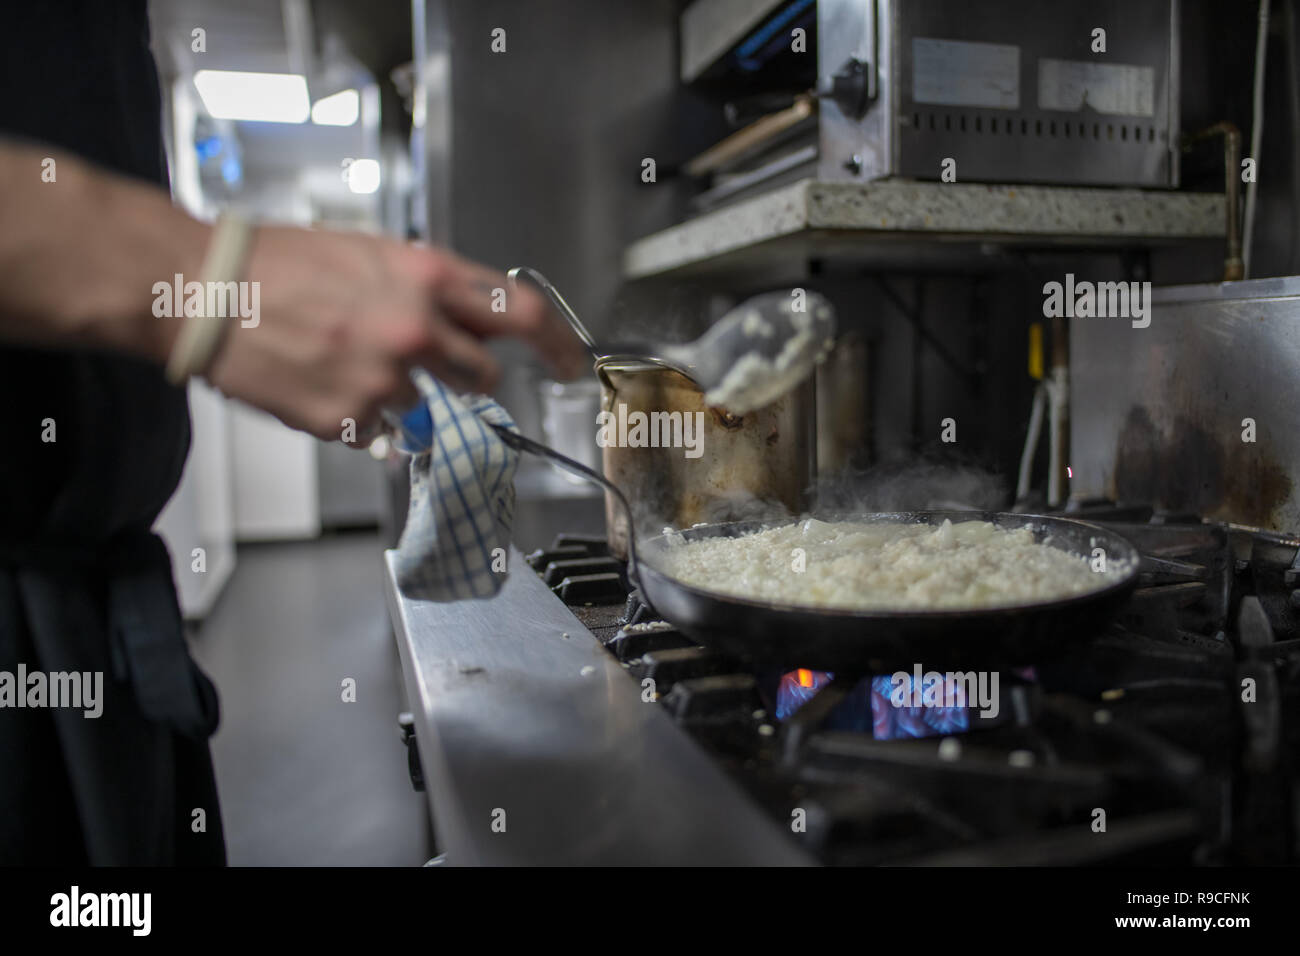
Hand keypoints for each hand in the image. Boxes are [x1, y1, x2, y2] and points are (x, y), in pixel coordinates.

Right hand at [204, 226, 587, 441]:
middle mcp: (414, 330)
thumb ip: (431, 290)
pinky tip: (320, 379)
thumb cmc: (280, 263)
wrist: (204, 291)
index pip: (522, 312)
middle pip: (482, 375)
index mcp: (425, 276)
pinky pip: (376, 430)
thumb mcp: (372, 254)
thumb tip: (471, 326)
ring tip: (343, 359)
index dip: (557, 342)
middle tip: (426, 362)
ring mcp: (383, 380)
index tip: (569, 363)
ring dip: (398, 392)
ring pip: (424, 407)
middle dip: (466, 376)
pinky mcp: (348, 418)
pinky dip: (358, 413)